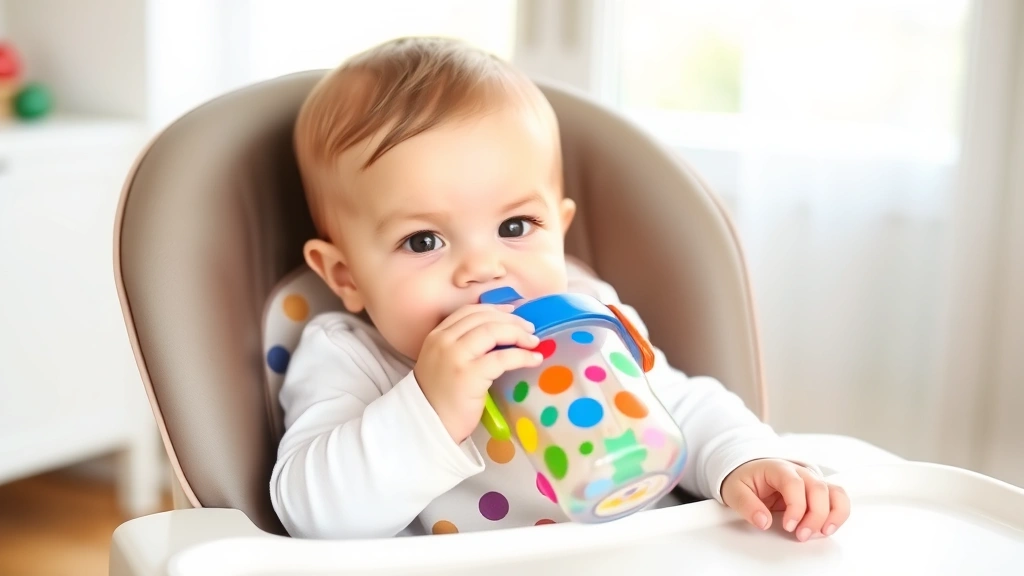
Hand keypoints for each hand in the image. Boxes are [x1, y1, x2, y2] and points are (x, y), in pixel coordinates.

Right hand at [415, 303, 542, 443]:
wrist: (427, 426)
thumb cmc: (440, 398)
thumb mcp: (443, 363)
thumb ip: (461, 347)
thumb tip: (499, 335)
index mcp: (436, 336)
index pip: (469, 311)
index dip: (495, 309)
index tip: (512, 313)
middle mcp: (444, 341)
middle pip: (484, 318)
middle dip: (511, 321)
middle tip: (529, 330)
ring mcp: (455, 356)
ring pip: (492, 331)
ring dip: (518, 334)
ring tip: (533, 342)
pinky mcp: (469, 375)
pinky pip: (502, 357)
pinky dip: (522, 356)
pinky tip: (534, 359)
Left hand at [721, 458, 849, 541]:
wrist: (749, 472)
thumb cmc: (744, 479)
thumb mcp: (734, 490)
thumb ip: (747, 505)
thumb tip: (763, 521)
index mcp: (778, 468)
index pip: (794, 484)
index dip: (796, 507)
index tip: (788, 526)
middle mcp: (799, 472)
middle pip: (818, 489)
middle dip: (814, 516)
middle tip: (801, 535)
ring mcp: (811, 480)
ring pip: (834, 492)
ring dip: (832, 515)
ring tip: (821, 533)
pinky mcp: (817, 491)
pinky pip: (838, 499)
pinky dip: (838, 514)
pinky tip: (827, 528)